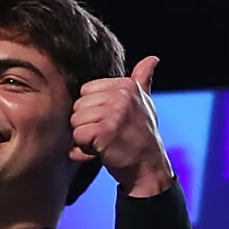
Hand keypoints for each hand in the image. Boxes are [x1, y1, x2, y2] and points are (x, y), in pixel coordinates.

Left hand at [71, 56, 174, 196]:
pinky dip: (85, 149)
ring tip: (106, 143)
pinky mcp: (106, 131)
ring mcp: (115, 112)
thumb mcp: (145, 104)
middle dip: (88, 124)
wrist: (150, 169)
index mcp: (127, 85)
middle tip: (109, 135)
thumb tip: (153, 59)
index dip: (93, 110)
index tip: (111, 122)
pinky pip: (78, 136)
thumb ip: (142, 80)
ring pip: (76, 121)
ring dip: (86, 138)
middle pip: (79, 106)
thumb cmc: (143, 137)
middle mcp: (122, 95)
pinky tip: (102, 152)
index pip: (87, 91)